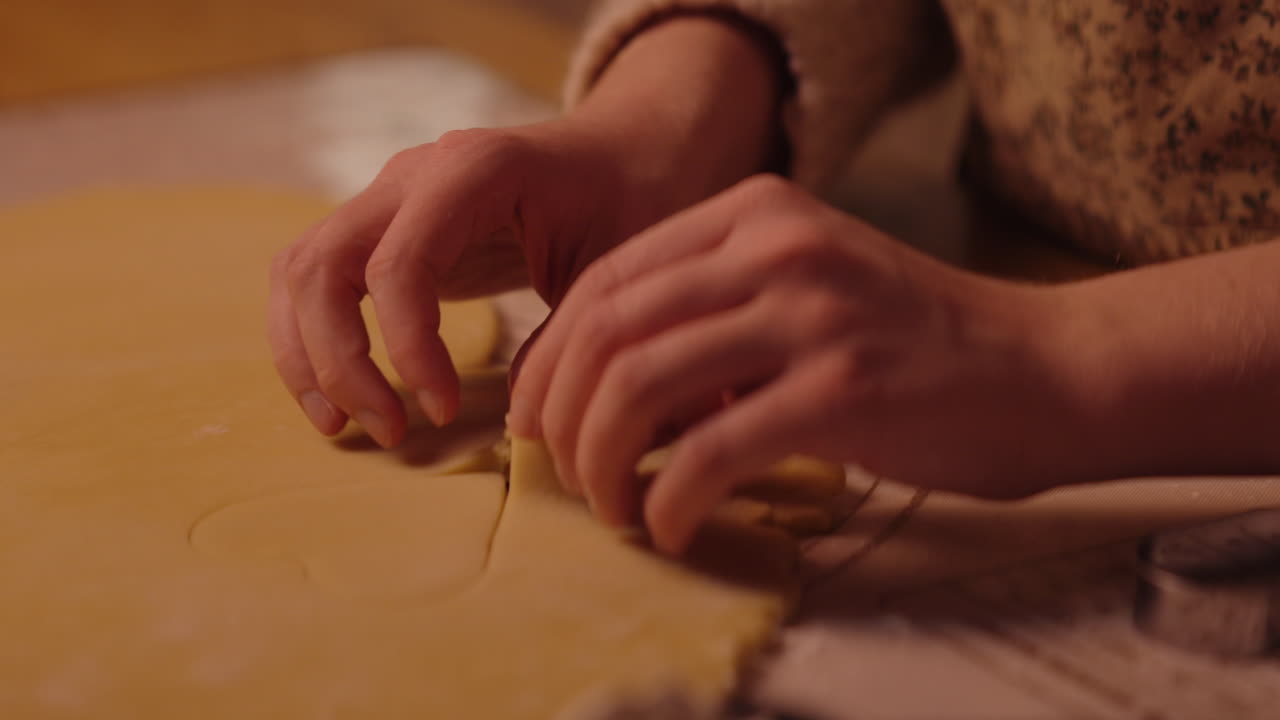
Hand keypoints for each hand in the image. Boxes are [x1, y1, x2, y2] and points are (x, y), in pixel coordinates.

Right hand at [269, 120, 636, 447]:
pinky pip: (313, 278)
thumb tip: (519, 421)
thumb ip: (566, 334)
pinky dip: (309, 340)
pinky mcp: (380, 227)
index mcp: (475, 169)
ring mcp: (388, 195)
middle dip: (340, 361)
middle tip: (390, 431)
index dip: (408, 348)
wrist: (623, 156)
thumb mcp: (615, 267)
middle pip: (323, 264)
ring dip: (307, 356)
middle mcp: (413, 173)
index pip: (398, 263)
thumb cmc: (629, 205)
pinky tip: (339, 400)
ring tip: (344, 428)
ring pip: (301, 270)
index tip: (446, 411)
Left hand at [510, 175, 1081, 552]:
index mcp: (755, 214)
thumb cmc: (915, 344)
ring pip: (639, 386)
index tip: (537, 417)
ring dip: (601, 462)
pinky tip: (668, 526)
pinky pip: (710, 450)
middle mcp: (775, 248)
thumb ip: (713, 312)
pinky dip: (668, 500)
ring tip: (609, 506)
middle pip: (606, 329)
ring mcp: (811, 313)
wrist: (1044, 369)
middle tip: (561, 471)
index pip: (606, 280)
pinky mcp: (843, 388)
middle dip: (560, 414)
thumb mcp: (805, 290)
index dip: (548, 356)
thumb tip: (600, 388)